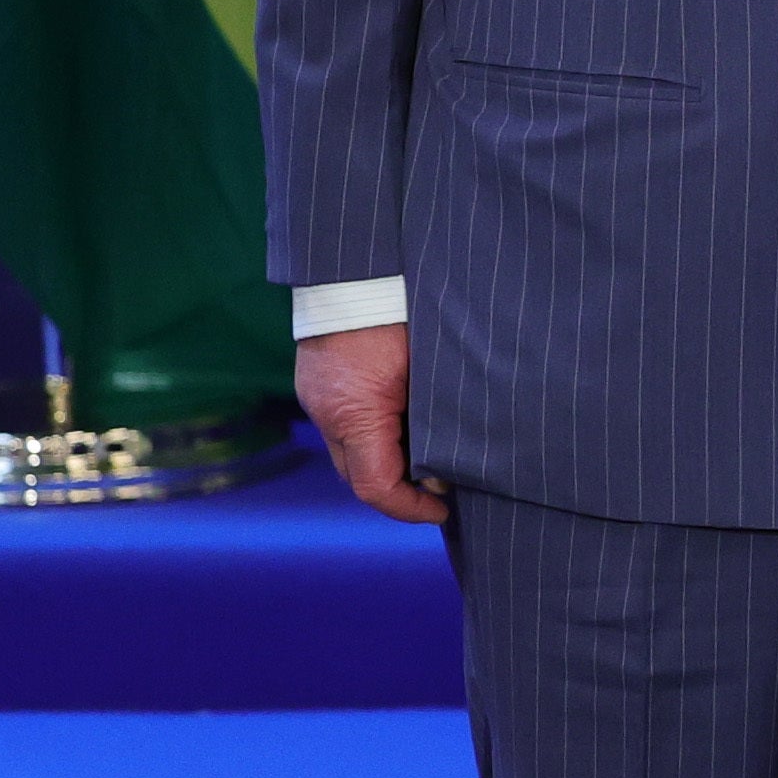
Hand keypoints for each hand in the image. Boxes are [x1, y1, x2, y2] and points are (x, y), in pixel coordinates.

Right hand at [293, 323, 447, 525]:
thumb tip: (457, 461)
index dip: (412, 508)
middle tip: (445, 488)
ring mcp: (319, 399)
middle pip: (359, 476)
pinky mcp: (321, 386)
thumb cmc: (405, 314)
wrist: (359, 268)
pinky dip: (376, 438)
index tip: (444, 508)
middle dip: (401, 490)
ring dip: (389, 463)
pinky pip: (345, 428)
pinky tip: (411, 430)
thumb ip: (442, 415)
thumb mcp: (430, 370)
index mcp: (355, 413)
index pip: (376, 486)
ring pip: (351, 454)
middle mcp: (328, 412)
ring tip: (432, 461)